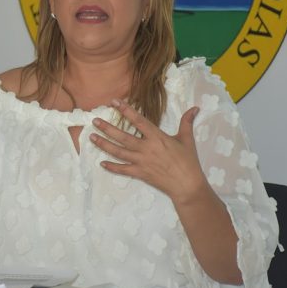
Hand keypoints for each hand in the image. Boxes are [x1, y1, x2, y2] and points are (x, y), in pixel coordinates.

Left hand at [90, 99, 205, 204]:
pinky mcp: (140, 173)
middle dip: (107, 128)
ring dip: (104, 144)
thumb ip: (187, 122)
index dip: (125, 110)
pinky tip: (102, 163)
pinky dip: (112, 167)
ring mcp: (141, 161)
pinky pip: (123, 169)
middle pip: (122, 136)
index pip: (138, 121)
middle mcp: (146, 148)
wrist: (187, 185)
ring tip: (92, 137)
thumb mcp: (187, 139)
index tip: (114, 102)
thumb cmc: (188, 161)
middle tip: (94, 121)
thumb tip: (194, 108)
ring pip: (118, 151)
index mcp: (157, 137)